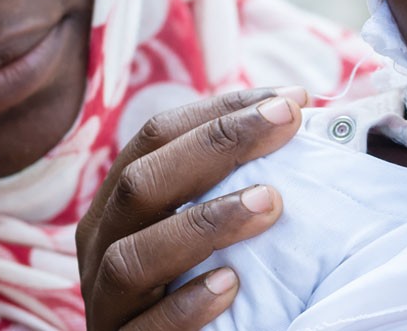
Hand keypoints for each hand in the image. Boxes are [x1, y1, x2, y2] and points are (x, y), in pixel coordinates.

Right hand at [77, 86, 306, 329]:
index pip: (155, 137)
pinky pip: (147, 328)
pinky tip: (231, 284)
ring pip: (133, 256)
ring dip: (204, 222)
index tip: (290, 98)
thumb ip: (234, 182)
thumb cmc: (200, 281)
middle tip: (285, 123)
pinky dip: (187, 304)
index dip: (220, 111)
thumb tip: (305, 118)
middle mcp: (101, 244)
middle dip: (215, 145)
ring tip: (270, 203)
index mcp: (119, 203)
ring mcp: (106, 300)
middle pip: (141, 183)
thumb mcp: (205, 228)